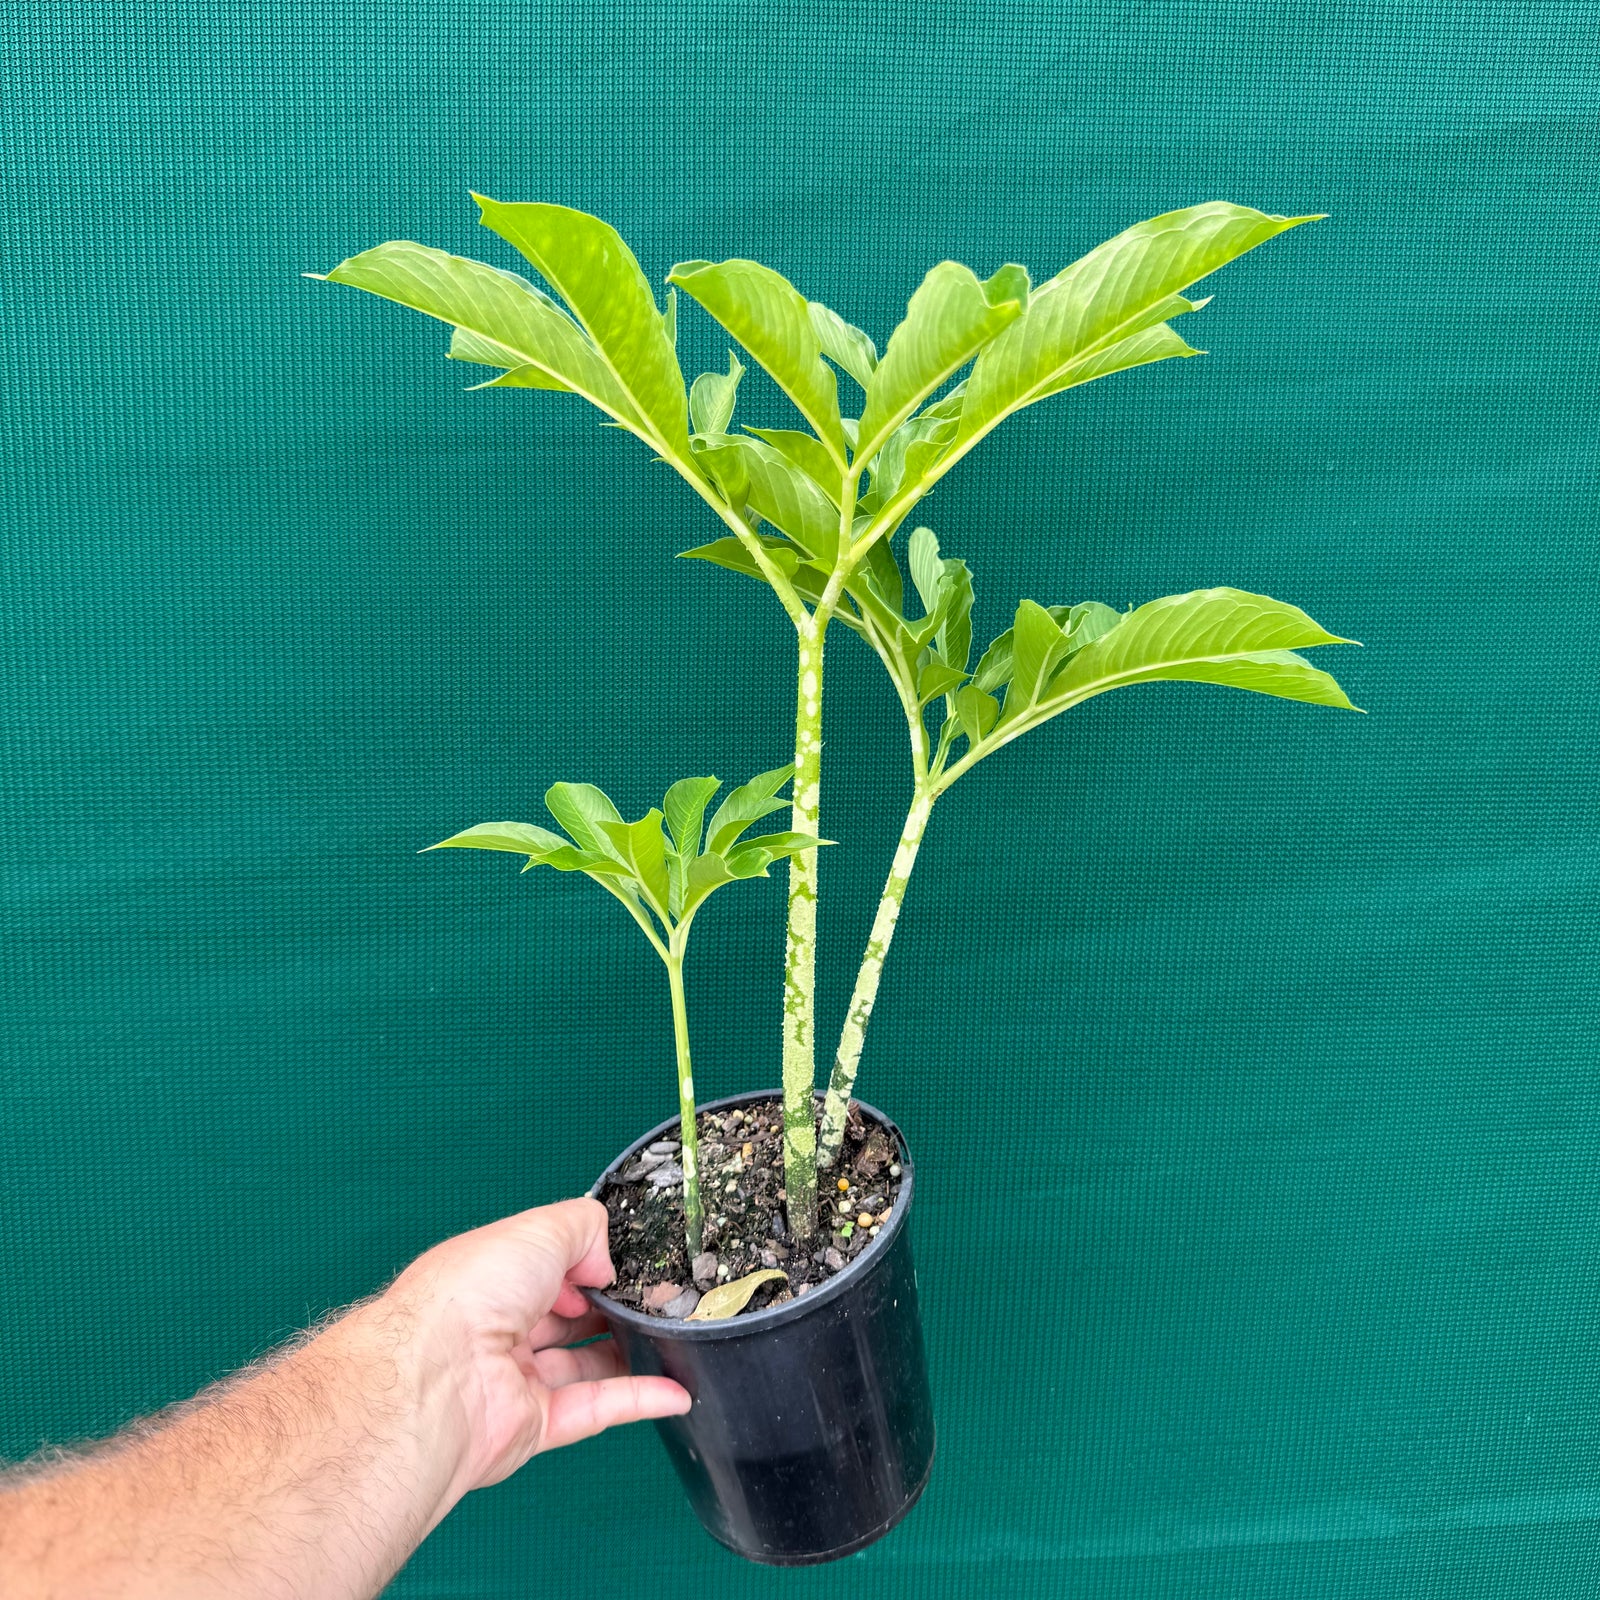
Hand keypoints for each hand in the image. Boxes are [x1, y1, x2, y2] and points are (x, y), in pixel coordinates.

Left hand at [379, 1198, 690, 1493]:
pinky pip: (593, 1410)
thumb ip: (584, 1229)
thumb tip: (606, 1263)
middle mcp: (498, 1327)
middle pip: (565, 1318)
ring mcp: (515, 1379)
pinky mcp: (532, 1426)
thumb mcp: (537, 1230)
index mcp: (490, 1277)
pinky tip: (676, 1389)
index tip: (620, 1262)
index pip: (544, 1267)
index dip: (584, 1263)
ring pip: (582, 1365)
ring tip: (672, 1337)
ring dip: (628, 1353)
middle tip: (656, 1299)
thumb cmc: (470, 1295)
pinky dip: (637, 1400)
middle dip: (609, 1308)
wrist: (437, 1379)